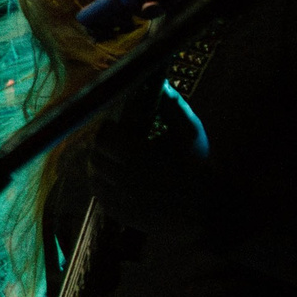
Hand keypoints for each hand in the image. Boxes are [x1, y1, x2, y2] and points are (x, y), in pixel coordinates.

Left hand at [89, 83, 211, 239]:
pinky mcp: (117, 214)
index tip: (123, 127)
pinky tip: (124, 179)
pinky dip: (106, 184)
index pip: (103, 136)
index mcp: (138, 156)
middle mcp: (122, 180)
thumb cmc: (195, 166)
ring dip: (104, 164)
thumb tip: (160, 81)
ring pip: (93, 175)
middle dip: (106, 147)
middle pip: (95, 155)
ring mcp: (118, 200)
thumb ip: (173, 106)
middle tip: (121, 143)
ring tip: (122, 161)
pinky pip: (99, 193)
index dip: (111, 129)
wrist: (202, 210)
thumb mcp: (190, 132)